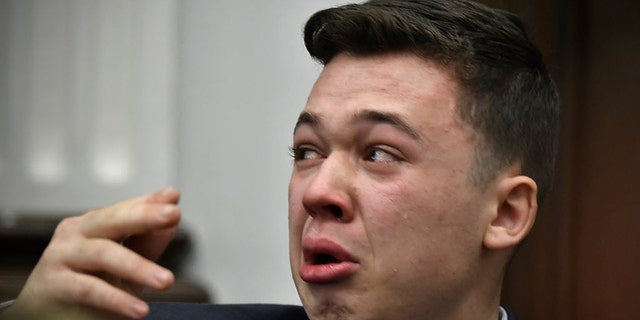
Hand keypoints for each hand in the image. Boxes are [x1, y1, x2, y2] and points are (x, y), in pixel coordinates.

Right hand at [4, 188, 181, 318]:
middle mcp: (75, 234)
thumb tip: (173, 215)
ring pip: (103, 254)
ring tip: (166, 281)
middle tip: (172, 214)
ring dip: (138, 267)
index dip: (149, 203)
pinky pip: (89, 289)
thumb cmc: (89, 284)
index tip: (173, 197)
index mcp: (94, 224)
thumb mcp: (126, 266)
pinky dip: (116, 300)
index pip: (125, 209)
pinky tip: (140, 309)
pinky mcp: (53, 284)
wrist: (48, 315)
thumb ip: (147, 242)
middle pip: (112, 220)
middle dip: (144, 216)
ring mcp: (61, 256)